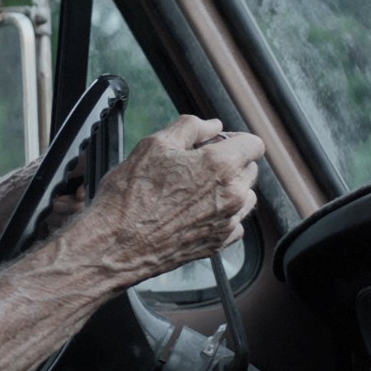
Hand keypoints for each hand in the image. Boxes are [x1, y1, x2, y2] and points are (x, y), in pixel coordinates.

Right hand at [76, 116, 262, 282]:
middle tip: (196, 165)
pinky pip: (233, 223)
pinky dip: (220, 214)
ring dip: (228, 189)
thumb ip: (191, 127)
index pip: (254, 144)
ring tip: (194, 190)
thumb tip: (211, 126)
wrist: (116, 245)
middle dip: (230, 163)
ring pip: (245, 197)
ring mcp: (227, 222)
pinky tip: (193, 212)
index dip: (235, 138)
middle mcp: (232, 195)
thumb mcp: (155, 145)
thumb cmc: (130, 197)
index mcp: (220, 166)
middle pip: (250, 170)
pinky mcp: (219, 244)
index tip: (217, 142)